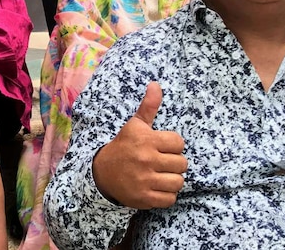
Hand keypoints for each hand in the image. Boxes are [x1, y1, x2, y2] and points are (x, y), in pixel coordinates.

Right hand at [92, 82, 187, 208]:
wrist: (102, 173)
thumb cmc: (124, 146)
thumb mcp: (135, 125)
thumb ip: (149, 106)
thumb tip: (156, 84)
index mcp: (146, 140)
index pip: (179, 143)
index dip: (173, 145)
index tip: (162, 147)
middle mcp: (146, 159)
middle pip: (182, 164)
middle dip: (174, 163)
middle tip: (162, 162)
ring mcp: (145, 180)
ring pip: (178, 182)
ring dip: (172, 180)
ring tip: (161, 175)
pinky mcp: (144, 198)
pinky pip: (170, 199)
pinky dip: (166, 195)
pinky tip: (157, 187)